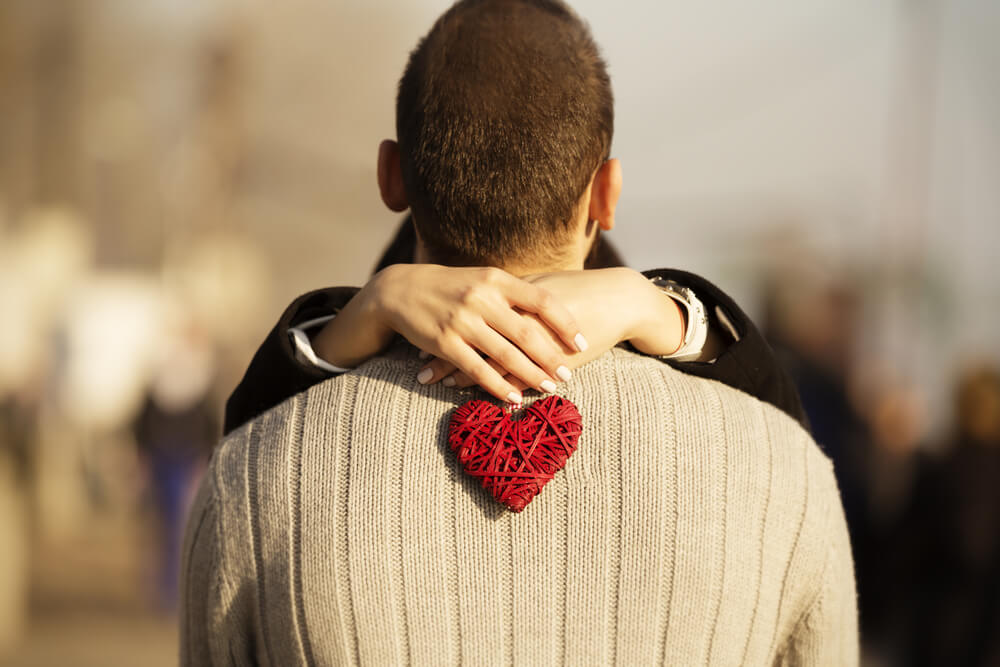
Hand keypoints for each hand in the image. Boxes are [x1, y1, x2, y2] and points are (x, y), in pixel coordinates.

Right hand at [312, 264, 586, 402]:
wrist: (400, 289)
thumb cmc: (450, 286)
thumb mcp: (482, 279)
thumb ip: (512, 292)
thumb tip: (552, 307)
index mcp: (496, 279)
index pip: (541, 301)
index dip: (565, 323)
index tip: (582, 342)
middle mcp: (481, 298)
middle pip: (526, 331)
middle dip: (551, 355)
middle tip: (570, 373)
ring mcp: (462, 321)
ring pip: (505, 353)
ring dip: (530, 374)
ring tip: (550, 388)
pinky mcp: (444, 342)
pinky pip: (477, 369)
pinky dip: (498, 386)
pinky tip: (514, 398)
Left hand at [422, 267, 685, 388]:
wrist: (618, 299)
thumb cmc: (581, 292)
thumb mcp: (543, 288)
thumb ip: (517, 295)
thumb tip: (495, 297)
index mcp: (512, 293)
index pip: (470, 312)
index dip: (445, 325)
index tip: (421, 336)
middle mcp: (516, 313)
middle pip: (470, 335)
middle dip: (442, 352)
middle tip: (418, 365)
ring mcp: (531, 336)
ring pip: (487, 357)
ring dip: (459, 373)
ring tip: (435, 384)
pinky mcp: (548, 355)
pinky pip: (515, 373)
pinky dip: (495, 385)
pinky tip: (475, 396)